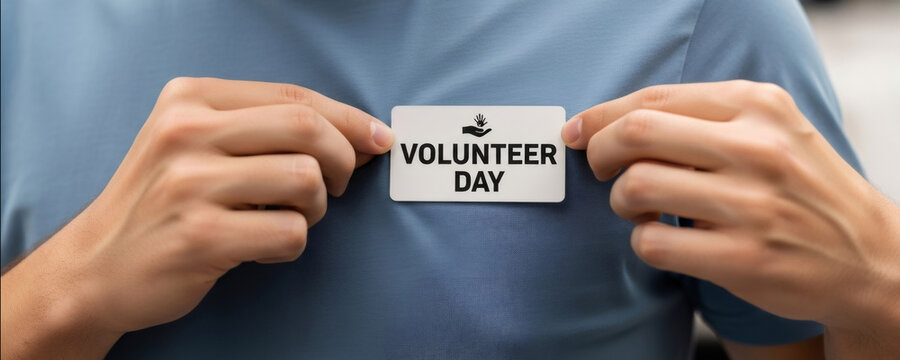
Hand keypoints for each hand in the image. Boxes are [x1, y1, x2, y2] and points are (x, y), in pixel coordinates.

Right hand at [0, 77, 392, 358]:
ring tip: (287, 218)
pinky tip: (262, 247)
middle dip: (342, 159)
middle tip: (337, 185)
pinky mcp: (200, 236)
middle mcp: (185, 132)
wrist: (96, 267)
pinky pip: (290, 233)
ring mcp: (189, 184)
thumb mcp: (195, 143)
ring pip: (305, 180)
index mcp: (190, 99)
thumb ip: (264, 127)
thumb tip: (361, 134)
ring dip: (314, 208)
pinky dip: (292, 244)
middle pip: (307, 128)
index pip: (293, 96)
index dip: (348, 119)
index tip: (378, 139)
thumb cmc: (163, 202)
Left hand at [563, 80, 899, 356]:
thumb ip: (702, 119)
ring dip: (621, 201)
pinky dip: (642, 242)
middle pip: (635, 134)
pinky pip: (652, 243)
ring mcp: (752, 205)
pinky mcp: (743, 257)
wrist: (871, 257)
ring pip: (638, 187)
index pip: (653, 99)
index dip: (600, 115)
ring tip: (640, 209)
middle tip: (600, 170)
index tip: (576, 132)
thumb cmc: (801, 188)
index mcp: (757, 106)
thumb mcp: (770, 131)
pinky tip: (662, 239)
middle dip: (599, 152)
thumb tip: (610, 121)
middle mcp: (757, 148)